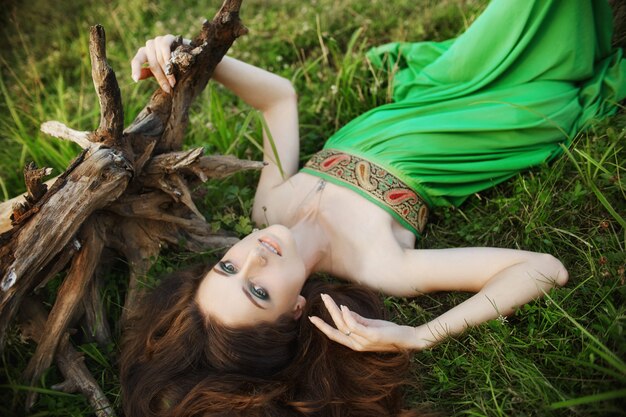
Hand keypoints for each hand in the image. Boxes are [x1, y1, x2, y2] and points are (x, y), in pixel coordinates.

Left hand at [130, 34, 177, 92]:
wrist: (186, 55)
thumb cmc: (170, 64)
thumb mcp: (158, 70)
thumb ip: (147, 73)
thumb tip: (136, 78)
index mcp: (144, 53)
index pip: (137, 60)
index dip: (136, 70)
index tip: (135, 79)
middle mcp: (149, 45)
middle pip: (153, 63)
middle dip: (161, 77)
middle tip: (168, 88)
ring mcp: (158, 40)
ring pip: (159, 57)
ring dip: (166, 71)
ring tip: (173, 81)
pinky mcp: (167, 37)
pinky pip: (165, 47)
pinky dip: (167, 58)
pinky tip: (172, 66)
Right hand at [308, 293, 424, 351]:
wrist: (408, 338)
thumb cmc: (390, 332)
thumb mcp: (370, 325)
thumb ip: (357, 320)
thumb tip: (344, 311)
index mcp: (355, 343)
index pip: (334, 334)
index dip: (322, 326)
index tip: (311, 318)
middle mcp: (357, 344)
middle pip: (335, 328)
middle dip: (325, 313)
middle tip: (320, 298)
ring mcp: (364, 342)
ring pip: (343, 325)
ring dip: (334, 310)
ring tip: (328, 298)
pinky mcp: (372, 337)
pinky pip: (355, 326)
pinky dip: (347, 316)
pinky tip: (343, 307)